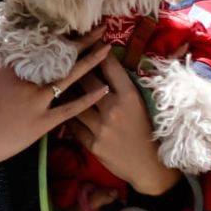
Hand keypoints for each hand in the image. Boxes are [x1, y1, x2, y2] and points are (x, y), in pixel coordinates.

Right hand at [0, 31, 111, 166]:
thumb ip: (4, 67)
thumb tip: (10, 54)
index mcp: (14, 68)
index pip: (42, 47)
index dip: (61, 36)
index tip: (76, 25)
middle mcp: (28, 80)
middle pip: (60, 57)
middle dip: (82, 42)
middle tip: (100, 29)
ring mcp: (37, 101)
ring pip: (69, 77)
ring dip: (90, 62)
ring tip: (107, 50)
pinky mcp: (42, 122)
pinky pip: (70, 109)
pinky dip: (88, 99)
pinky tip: (104, 89)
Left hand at [68, 53, 179, 194]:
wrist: (150, 166)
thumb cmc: (149, 131)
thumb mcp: (143, 104)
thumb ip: (126, 86)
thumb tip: (109, 64)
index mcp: (130, 96)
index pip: (110, 67)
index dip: (99, 52)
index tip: (91, 43)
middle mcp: (114, 109)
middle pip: (88, 81)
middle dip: (79, 69)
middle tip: (69, 61)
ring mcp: (102, 128)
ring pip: (75, 103)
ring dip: (68, 93)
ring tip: (59, 84)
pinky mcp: (92, 144)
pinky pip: (73, 126)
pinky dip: (68, 116)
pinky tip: (63, 110)